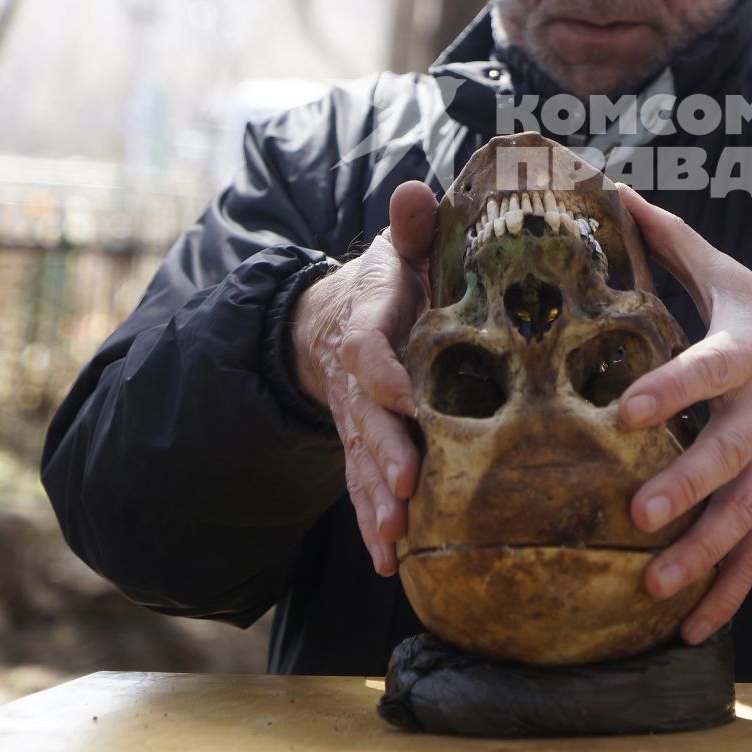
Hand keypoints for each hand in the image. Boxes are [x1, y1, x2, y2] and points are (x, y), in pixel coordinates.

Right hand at [292, 180, 436, 576]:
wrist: (335, 318)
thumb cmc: (392, 281)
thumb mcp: (400, 247)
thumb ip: (412, 225)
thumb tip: (416, 190)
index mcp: (370, 321)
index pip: (368, 345)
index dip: (382, 368)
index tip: (404, 390)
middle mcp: (357, 378)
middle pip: (365, 418)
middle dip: (385, 453)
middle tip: (408, 486)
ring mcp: (355, 418)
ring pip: (362, 462)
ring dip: (377, 501)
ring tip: (396, 538)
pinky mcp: (362, 447)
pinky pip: (363, 488)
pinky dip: (372, 525)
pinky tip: (389, 561)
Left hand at [614, 184, 751, 645]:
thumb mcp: (736, 284)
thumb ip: (673, 245)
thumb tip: (611, 190)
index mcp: (747, 358)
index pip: (707, 371)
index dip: (671, 390)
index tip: (626, 410)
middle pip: (727, 457)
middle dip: (688, 488)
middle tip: (642, 513)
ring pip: (743, 518)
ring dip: (702, 555)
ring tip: (656, 586)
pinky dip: (727, 596)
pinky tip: (690, 630)